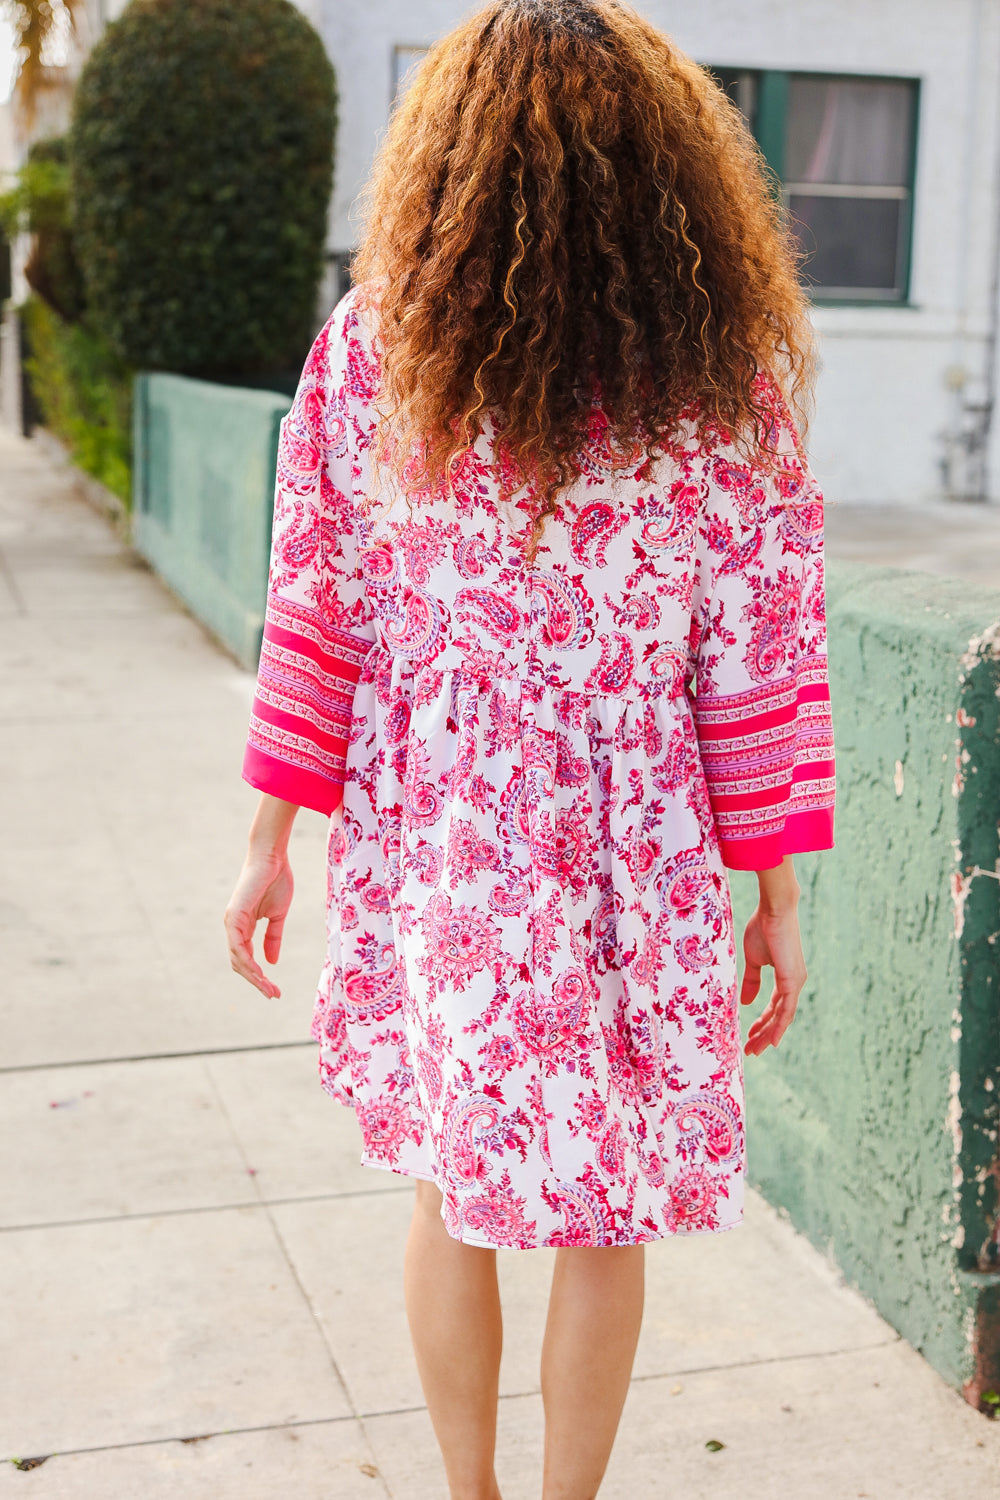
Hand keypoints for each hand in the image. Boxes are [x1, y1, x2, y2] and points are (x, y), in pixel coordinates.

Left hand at [224, 850, 292, 998]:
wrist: (272, 858)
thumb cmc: (275, 880)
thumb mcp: (277, 916)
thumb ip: (273, 938)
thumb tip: (272, 962)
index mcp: (243, 927)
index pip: (246, 958)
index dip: (259, 976)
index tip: (275, 989)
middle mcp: (233, 927)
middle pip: (240, 964)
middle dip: (256, 982)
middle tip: (273, 995)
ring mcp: (232, 922)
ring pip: (238, 959)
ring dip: (253, 977)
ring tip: (269, 989)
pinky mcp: (235, 917)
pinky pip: (238, 946)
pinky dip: (248, 962)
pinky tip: (259, 973)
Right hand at [740, 902, 806, 1056]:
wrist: (774, 910)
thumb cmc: (763, 928)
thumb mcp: (753, 959)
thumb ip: (752, 981)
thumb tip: (747, 1003)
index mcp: (786, 978)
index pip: (775, 1008)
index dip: (763, 1023)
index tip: (749, 1035)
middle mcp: (795, 983)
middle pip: (780, 1017)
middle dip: (764, 1034)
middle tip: (751, 1050)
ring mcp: (796, 983)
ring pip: (783, 1018)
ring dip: (768, 1035)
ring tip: (755, 1049)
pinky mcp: (793, 980)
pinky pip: (786, 1010)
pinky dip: (779, 1027)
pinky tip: (772, 1041)